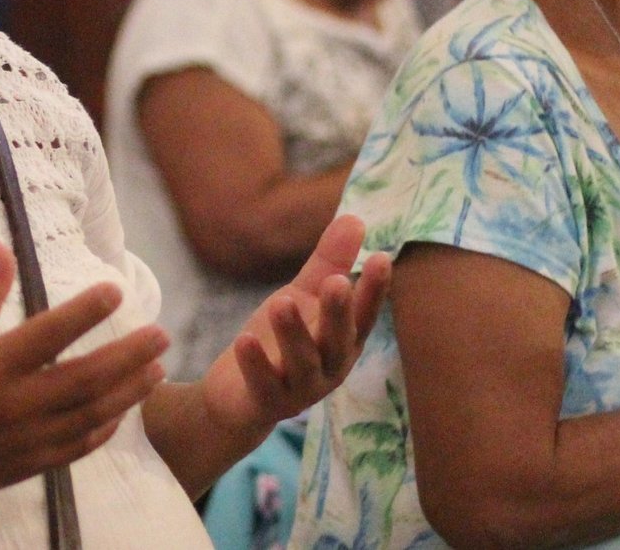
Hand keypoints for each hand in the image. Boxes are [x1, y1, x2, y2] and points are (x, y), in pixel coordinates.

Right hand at [0, 243, 168, 513]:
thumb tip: (2, 246)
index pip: (50, 334)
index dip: (86, 311)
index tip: (116, 289)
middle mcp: (15, 405)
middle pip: (86, 378)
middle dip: (129, 355)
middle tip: (162, 334)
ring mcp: (26, 440)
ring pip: (91, 414)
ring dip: (129, 391)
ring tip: (157, 368)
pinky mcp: (30, 465)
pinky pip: (78, 447)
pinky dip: (106, 427)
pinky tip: (124, 408)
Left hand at [200, 215, 391, 433]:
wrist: (237, 396)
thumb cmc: (280, 340)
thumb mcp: (304, 296)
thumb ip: (329, 263)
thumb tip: (356, 217)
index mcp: (343, 340)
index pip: (365, 314)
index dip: (375, 290)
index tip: (382, 258)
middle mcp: (329, 368)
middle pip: (338, 341)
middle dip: (338, 313)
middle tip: (337, 282)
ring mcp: (300, 389)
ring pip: (302, 363)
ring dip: (294, 334)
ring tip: (281, 302)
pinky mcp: (267, 402)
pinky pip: (263, 384)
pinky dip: (256, 364)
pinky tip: (246, 338)